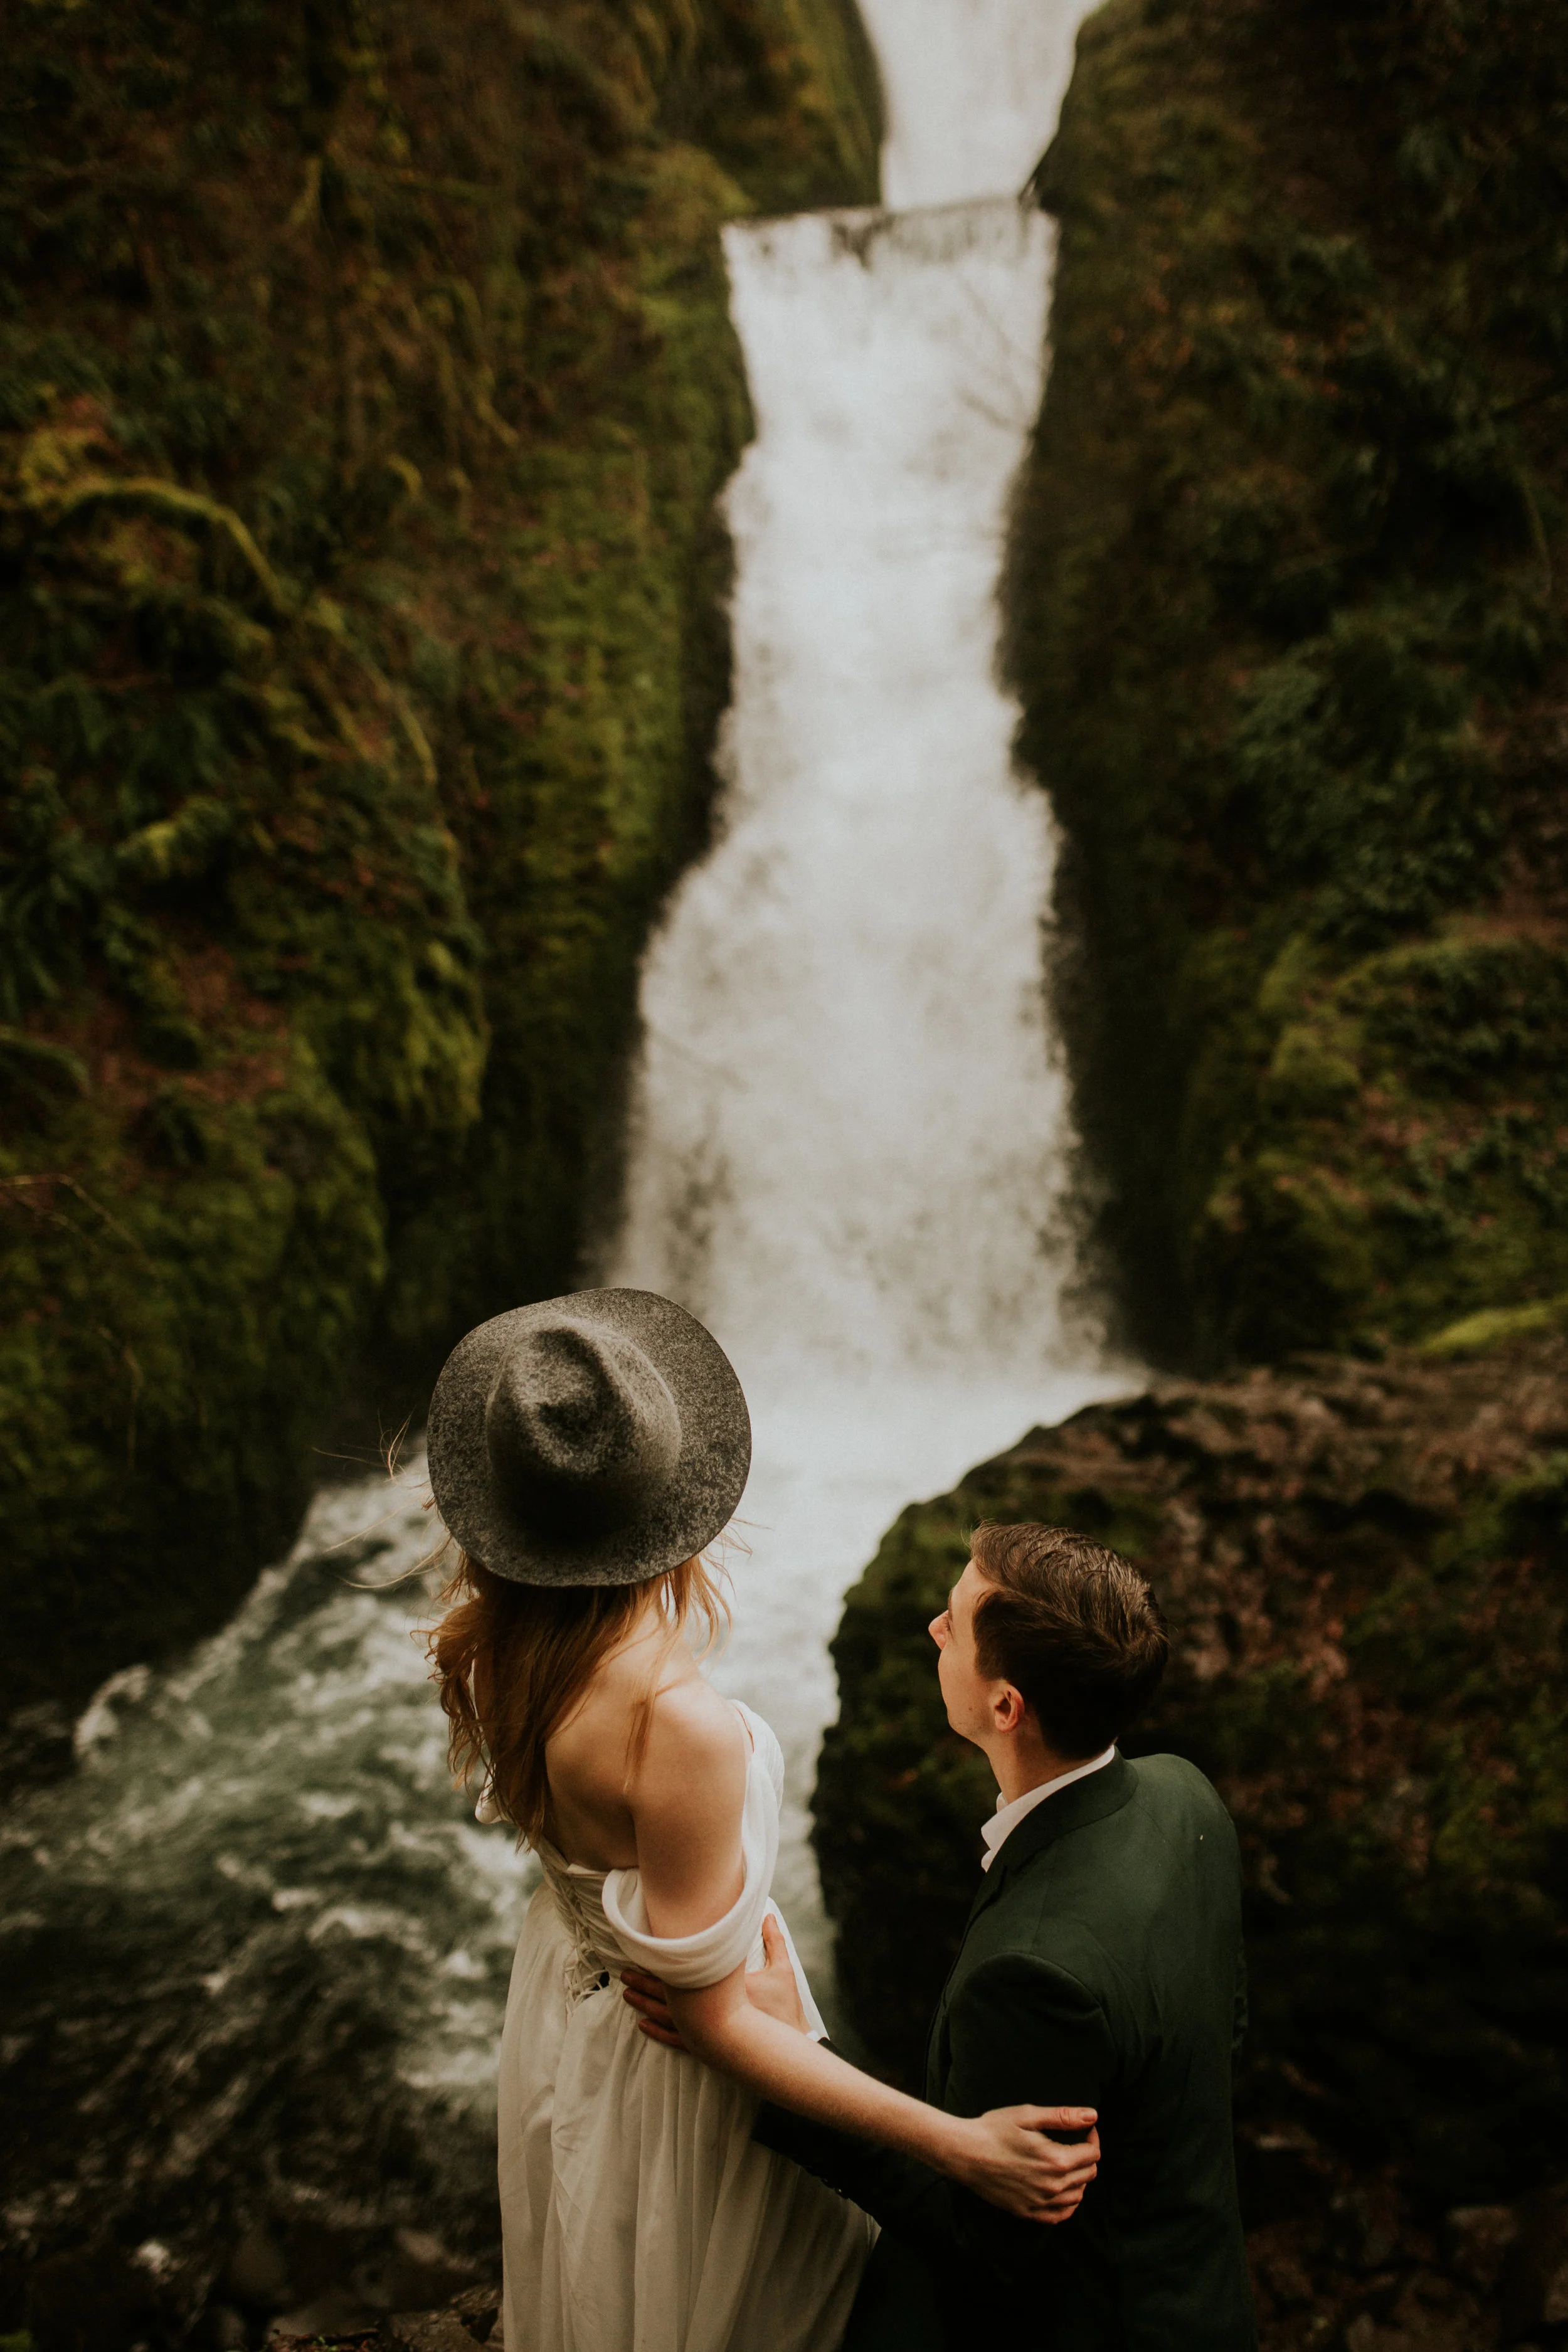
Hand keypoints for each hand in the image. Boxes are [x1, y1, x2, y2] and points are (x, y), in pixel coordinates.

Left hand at [621, 1915, 810, 2049]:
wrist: (785, 2049)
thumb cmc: (785, 2010)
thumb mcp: (783, 1972)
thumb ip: (774, 1942)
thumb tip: (768, 1915)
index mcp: (723, 1990)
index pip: (688, 1973)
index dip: (667, 1961)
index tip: (649, 1947)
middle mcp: (709, 2012)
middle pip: (669, 1995)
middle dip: (646, 1982)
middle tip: (625, 1972)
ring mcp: (705, 2032)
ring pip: (666, 2017)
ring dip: (646, 2003)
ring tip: (627, 1993)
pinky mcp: (705, 2046)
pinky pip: (675, 2038)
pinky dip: (658, 2030)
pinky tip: (643, 2024)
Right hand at [946, 2106, 1099, 2222]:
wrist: (965, 2154)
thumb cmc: (994, 2130)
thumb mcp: (1028, 2115)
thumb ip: (1063, 2117)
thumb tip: (1092, 2116)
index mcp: (1055, 2160)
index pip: (1092, 2154)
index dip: (1092, 2138)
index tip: (1084, 2129)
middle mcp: (1052, 2187)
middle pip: (1088, 2175)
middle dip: (1087, 2156)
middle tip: (1075, 2143)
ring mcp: (1040, 2203)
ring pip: (1078, 2196)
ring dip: (1079, 2179)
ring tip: (1067, 2163)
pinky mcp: (1028, 2213)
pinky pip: (1061, 2215)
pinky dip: (1068, 2203)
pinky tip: (1061, 2189)